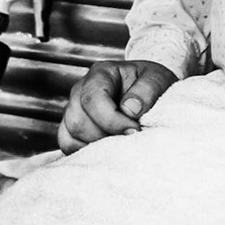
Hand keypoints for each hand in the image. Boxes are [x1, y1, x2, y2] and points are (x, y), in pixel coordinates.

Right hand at [58, 59, 177, 151]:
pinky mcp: (73, 126)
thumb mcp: (158, 79)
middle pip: (78, 120)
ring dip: (96, 145)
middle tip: (129, 139)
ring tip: (120, 143)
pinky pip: (67, 143)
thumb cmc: (152, 85)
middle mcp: (81, 89)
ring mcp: (74, 108)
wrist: (149, 91)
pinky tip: (105, 150)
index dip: (112, 121)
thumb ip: (147, 89)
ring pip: (71, 133)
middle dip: (105, 135)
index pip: (93, 100)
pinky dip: (83, 151)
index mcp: (101, 73)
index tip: (135, 130)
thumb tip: (129, 110)